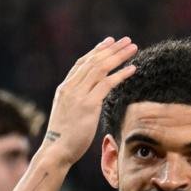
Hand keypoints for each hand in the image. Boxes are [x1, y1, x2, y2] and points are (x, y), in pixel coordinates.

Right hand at [42, 37, 137, 167]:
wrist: (56, 150)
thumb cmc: (64, 137)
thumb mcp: (68, 113)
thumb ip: (77, 101)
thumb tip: (91, 99)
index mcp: (64, 88)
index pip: (82, 63)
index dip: (96, 51)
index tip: (109, 42)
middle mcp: (70, 87)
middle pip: (93, 61)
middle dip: (112, 49)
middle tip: (126, 40)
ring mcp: (78, 95)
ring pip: (101, 68)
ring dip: (119, 56)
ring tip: (133, 48)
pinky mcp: (88, 105)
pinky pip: (107, 84)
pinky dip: (121, 74)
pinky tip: (132, 69)